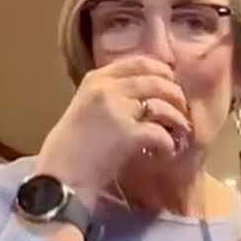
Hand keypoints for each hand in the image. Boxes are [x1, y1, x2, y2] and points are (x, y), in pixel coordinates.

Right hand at [35, 55, 192, 206]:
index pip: (138, 62)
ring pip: (163, 104)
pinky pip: (160, 133)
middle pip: (156, 81)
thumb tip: (141, 96)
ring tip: (179, 132)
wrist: (59, 178)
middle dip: (175, 95)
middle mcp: (106, 88)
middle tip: (181, 111)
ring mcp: (117, 109)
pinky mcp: (127, 134)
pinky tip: (167, 152)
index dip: (162, 71)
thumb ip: (108, 97)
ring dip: (177, 119)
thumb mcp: (84, 110)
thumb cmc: (69, 150)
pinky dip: (168, 144)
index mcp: (95, 80)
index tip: (172, 83)